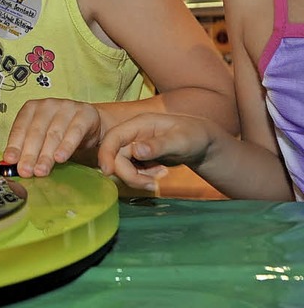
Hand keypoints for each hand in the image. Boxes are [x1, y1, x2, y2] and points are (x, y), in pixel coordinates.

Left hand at [2, 98, 102, 177]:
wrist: (90, 123)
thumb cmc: (60, 131)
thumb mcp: (42, 138)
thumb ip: (27, 148)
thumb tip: (10, 163)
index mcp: (32, 108)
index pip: (20, 127)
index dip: (14, 144)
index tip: (10, 160)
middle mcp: (48, 105)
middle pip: (36, 132)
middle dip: (29, 154)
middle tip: (25, 171)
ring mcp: (67, 108)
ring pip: (54, 133)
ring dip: (46, 155)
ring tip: (41, 170)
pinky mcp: (84, 114)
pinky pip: (74, 132)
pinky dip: (66, 146)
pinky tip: (60, 158)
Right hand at [97, 112, 212, 191]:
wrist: (203, 141)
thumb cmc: (195, 135)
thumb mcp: (181, 141)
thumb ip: (158, 146)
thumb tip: (135, 151)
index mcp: (139, 123)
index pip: (113, 136)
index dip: (106, 153)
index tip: (107, 172)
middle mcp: (133, 133)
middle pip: (116, 156)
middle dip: (130, 174)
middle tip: (153, 184)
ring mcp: (135, 145)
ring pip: (123, 166)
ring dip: (138, 178)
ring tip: (161, 176)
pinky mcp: (139, 157)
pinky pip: (132, 171)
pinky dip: (143, 178)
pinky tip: (161, 173)